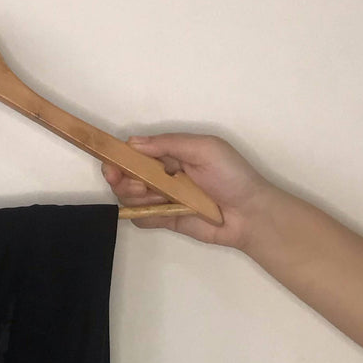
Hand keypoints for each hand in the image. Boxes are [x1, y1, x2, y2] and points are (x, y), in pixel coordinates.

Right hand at [101, 133, 278, 250]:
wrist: (250, 213)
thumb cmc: (232, 175)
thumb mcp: (203, 149)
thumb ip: (168, 144)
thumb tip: (132, 142)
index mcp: (171, 154)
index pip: (136, 153)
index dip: (120, 157)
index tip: (112, 163)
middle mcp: (163, 176)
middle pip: (126, 176)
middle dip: (123, 179)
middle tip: (136, 184)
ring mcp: (163, 199)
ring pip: (130, 198)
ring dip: (135, 197)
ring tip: (157, 197)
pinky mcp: (165, 220)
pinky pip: (141, 219)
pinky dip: (141, 216)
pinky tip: (156, 211)